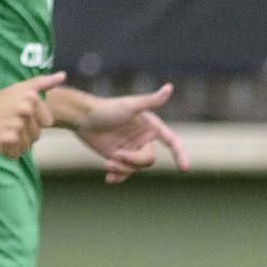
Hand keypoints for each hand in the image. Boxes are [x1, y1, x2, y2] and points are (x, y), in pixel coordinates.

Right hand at [0, 71, 65, 157]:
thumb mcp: (20, 88)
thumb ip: (43, 82)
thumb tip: (63, 75)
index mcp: (30, 99)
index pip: (47, 122)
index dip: (35, 122)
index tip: (20, 116)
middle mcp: (24, 111)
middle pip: (36, 136)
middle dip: (25, 134)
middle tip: (8, 125)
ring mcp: (14, 126)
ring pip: (26, 146)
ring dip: (16, 144)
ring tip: (3, 133)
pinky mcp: (4, 140)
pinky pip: (15, 154)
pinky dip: (7, 152)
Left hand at [73, 82, 189, 182]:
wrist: (82, 118)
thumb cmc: (106, 108)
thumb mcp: (130, 106)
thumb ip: (151, 100)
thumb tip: (169, 87)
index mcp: (151, 127)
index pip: (171, 142)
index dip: (180, 155)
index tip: (184, 169)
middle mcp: (143, 139)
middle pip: (148, 160)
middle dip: (133, 160)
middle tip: (116, 154)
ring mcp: (131, 150)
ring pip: (135, 168)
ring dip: (122, 168)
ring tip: (107, 163)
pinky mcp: (117, 157)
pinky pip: (124, 173)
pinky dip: (117, 176)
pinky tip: (108, 179)